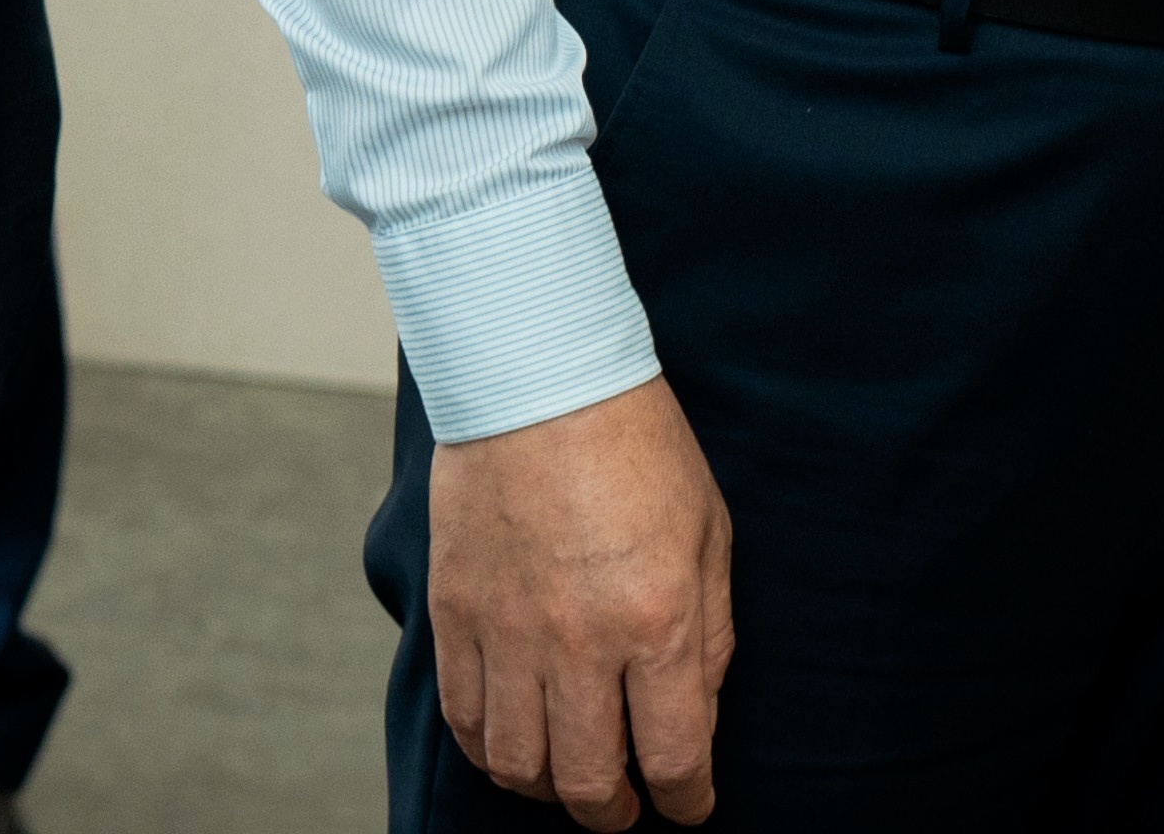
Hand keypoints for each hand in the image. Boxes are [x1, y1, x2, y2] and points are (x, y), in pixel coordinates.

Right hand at [425, 377, 732, 824]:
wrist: (536, 374)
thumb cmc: (636, 444)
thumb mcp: (708, 533)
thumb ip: (709, 635)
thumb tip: (696, 714)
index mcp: (657, 619)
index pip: (674, 757)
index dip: (687, 802)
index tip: (689, 807)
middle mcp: (579, 641)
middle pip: (591, 782)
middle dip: (617, 815)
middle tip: (629, 810)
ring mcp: (508, 632)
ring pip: (519, 765)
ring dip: (550, 789)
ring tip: (571, 779)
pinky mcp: (455, 614)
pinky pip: (465, 718)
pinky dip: (490, 750)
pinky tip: (515, 743)